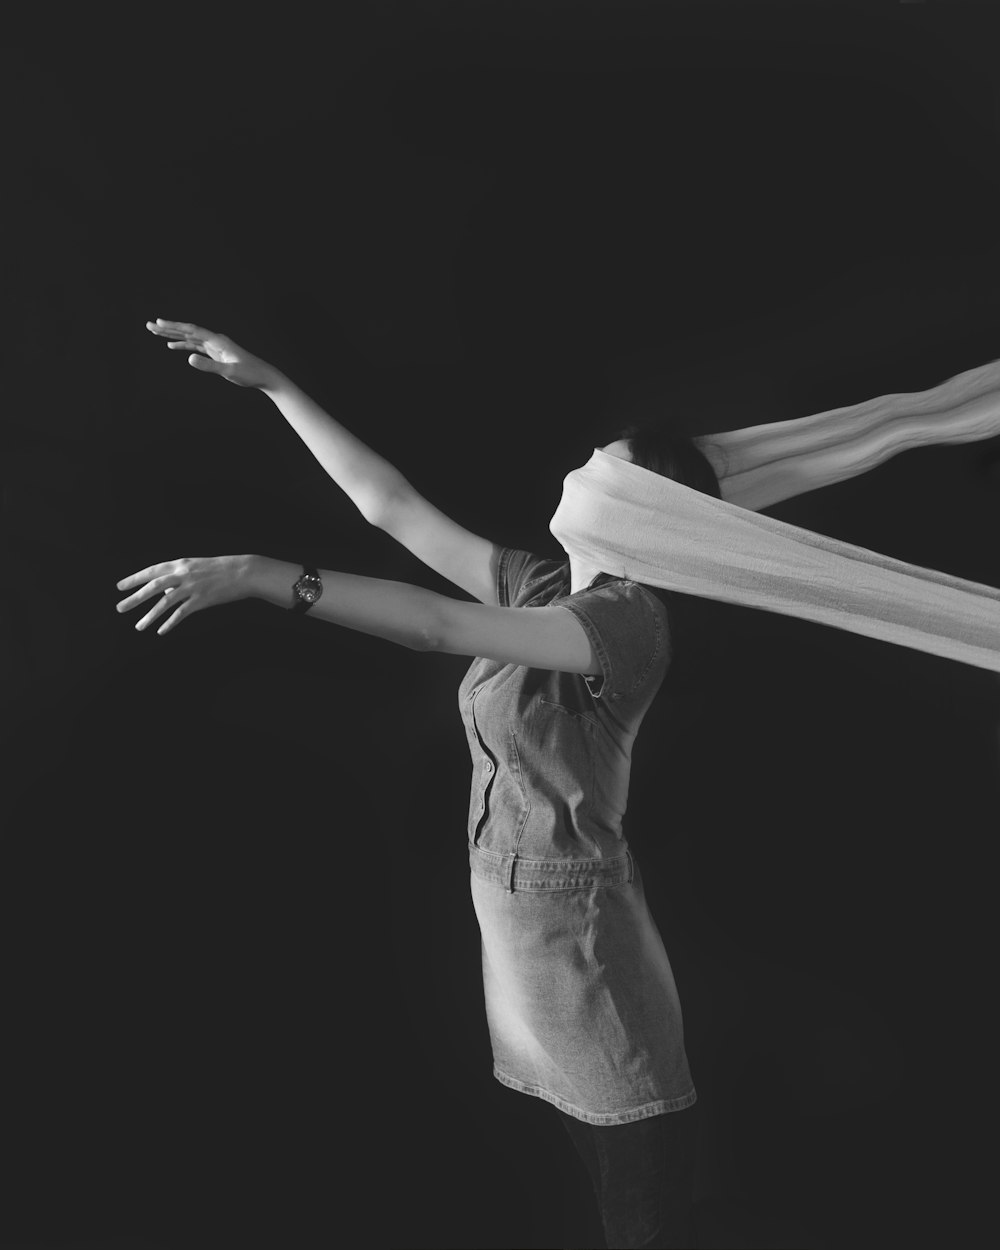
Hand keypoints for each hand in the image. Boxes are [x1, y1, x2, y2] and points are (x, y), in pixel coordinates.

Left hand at [116, 555, 253, 635]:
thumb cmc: (221, 569)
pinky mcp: (202, 600)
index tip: (120, 587)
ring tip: (138, 626)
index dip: (134, 579)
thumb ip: (179, 578)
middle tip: (119, 608)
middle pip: (152, 587)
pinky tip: (161, 631)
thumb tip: (164, 593)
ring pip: (164, 602)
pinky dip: (170, 623)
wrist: (244, 572)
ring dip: (149, 615)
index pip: (152, 571)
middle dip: (134, 598)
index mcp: (180, 564)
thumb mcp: (196, 567)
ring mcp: (192, 587)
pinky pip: (181, 613)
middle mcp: (183, 574)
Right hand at [145, 319, 281, 389]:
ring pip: (189, 337)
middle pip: (187, 330)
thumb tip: (189, 358)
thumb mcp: (228, 371)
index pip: (191, 330)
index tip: (158, 323)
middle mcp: (214, 340)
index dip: (174, 326)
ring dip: (173, 334)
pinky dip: (183, 344)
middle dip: (168, 328)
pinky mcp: (215, 353)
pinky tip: (172, 346)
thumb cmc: (249, 374)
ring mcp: (215, 346)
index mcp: (217, 340)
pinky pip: (195, 346)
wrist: (264, 376)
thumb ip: (209, 366)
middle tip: (149, 325)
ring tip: (155, 332)